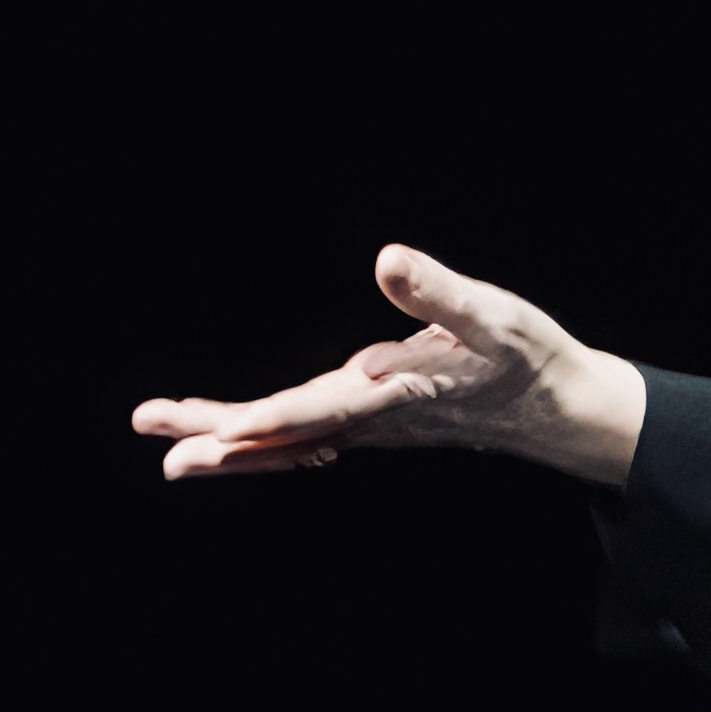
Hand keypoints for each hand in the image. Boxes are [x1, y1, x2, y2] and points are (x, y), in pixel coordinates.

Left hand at [135, 243, 641, 486]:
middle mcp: (372, 418)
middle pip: (283, 433)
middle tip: (154, 432)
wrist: (556, 409)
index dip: (267, 420)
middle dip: (219, 437)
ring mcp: (368, 426)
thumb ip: (440, 292)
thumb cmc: (527, 357)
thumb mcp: (493, 315)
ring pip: (287, 441)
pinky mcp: (371, 422)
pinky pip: (303, 439)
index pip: (319, 410)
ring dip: (229, 446)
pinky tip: (233, 446)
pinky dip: (263, 445)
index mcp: (395, 393)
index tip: (217, 432)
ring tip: (171, 451)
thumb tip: (389, 260)